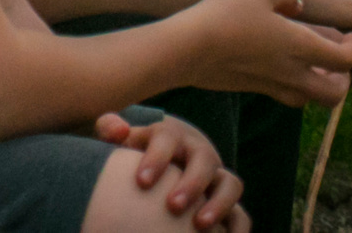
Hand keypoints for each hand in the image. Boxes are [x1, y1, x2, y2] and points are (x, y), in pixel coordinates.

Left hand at [92, 113, 246, 232]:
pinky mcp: (225, 199)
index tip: (141, 182)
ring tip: (199, 225)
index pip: (167, 139)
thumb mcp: (122, 138)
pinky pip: (241, 215)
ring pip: (230, 184)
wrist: (165, 156)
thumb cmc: (135, 149)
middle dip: (191, 183)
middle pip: (203, 161)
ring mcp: (216, 176)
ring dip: (219, 204)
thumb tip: (118, 130)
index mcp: (170, 134)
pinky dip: (237, 229)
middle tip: (172, 206)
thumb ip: (110, 128)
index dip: (156, 159)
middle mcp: (199, 152)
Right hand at [187, 0, 351, 105]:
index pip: (345, 59)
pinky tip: (281, 66)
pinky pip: (287, 96)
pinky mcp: (255, 89)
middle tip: (337, 61)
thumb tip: (298, 5)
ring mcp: (273, 85)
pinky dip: (294, 87)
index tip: (349, 35)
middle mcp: (293, 72)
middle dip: (345, 81)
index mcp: (300, 46)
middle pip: (335, 93)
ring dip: (320, 87)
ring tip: (313, 67)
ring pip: (311, 99)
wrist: (188, 47)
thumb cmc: (224, 14)